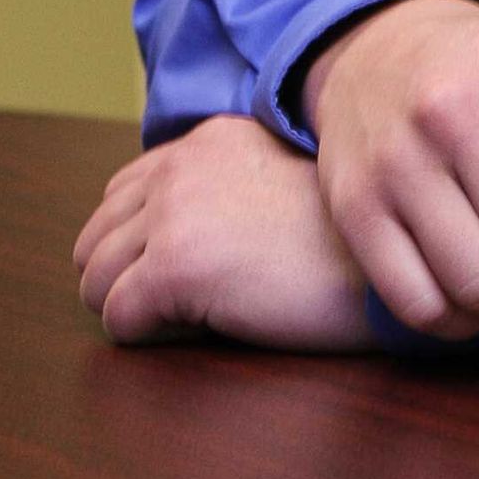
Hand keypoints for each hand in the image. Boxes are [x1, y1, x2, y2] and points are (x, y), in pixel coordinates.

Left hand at [73, 113, 373, 349]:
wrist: (384, 266)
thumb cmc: (348, 241)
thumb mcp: (280, 183)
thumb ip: (225, 187)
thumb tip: (173, 235)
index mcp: (207, 141)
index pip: (122, 191)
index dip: (139, 240)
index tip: (177, 268)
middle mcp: (180, 168)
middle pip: (96, 237)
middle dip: (122, 276)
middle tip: (174, 304)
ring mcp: (174, 216)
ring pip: (94, 279)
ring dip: (131, 307)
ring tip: (188, 319)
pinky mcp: (175, 268)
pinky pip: (117, 318)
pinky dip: (145, 336)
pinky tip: (200, 329)